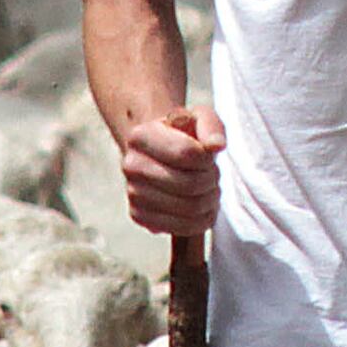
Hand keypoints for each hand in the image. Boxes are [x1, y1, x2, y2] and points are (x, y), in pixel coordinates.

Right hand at [118, 105, 226, 236]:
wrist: (160, 153)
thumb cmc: (184, 135)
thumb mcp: (199, 118)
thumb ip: (211, 126)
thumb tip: (216, 146)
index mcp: (141, 136)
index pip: (186, 154)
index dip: (207, 159)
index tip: (208, 156)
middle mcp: (130, 165)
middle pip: (189, 185)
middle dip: (212, 181)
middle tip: (213, 175)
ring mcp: (132, 193)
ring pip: (189, 208)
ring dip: (210, 201)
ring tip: (209, 189)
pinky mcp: (139, 216)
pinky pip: (182, 228)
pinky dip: (202, 220)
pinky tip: (202, 206)